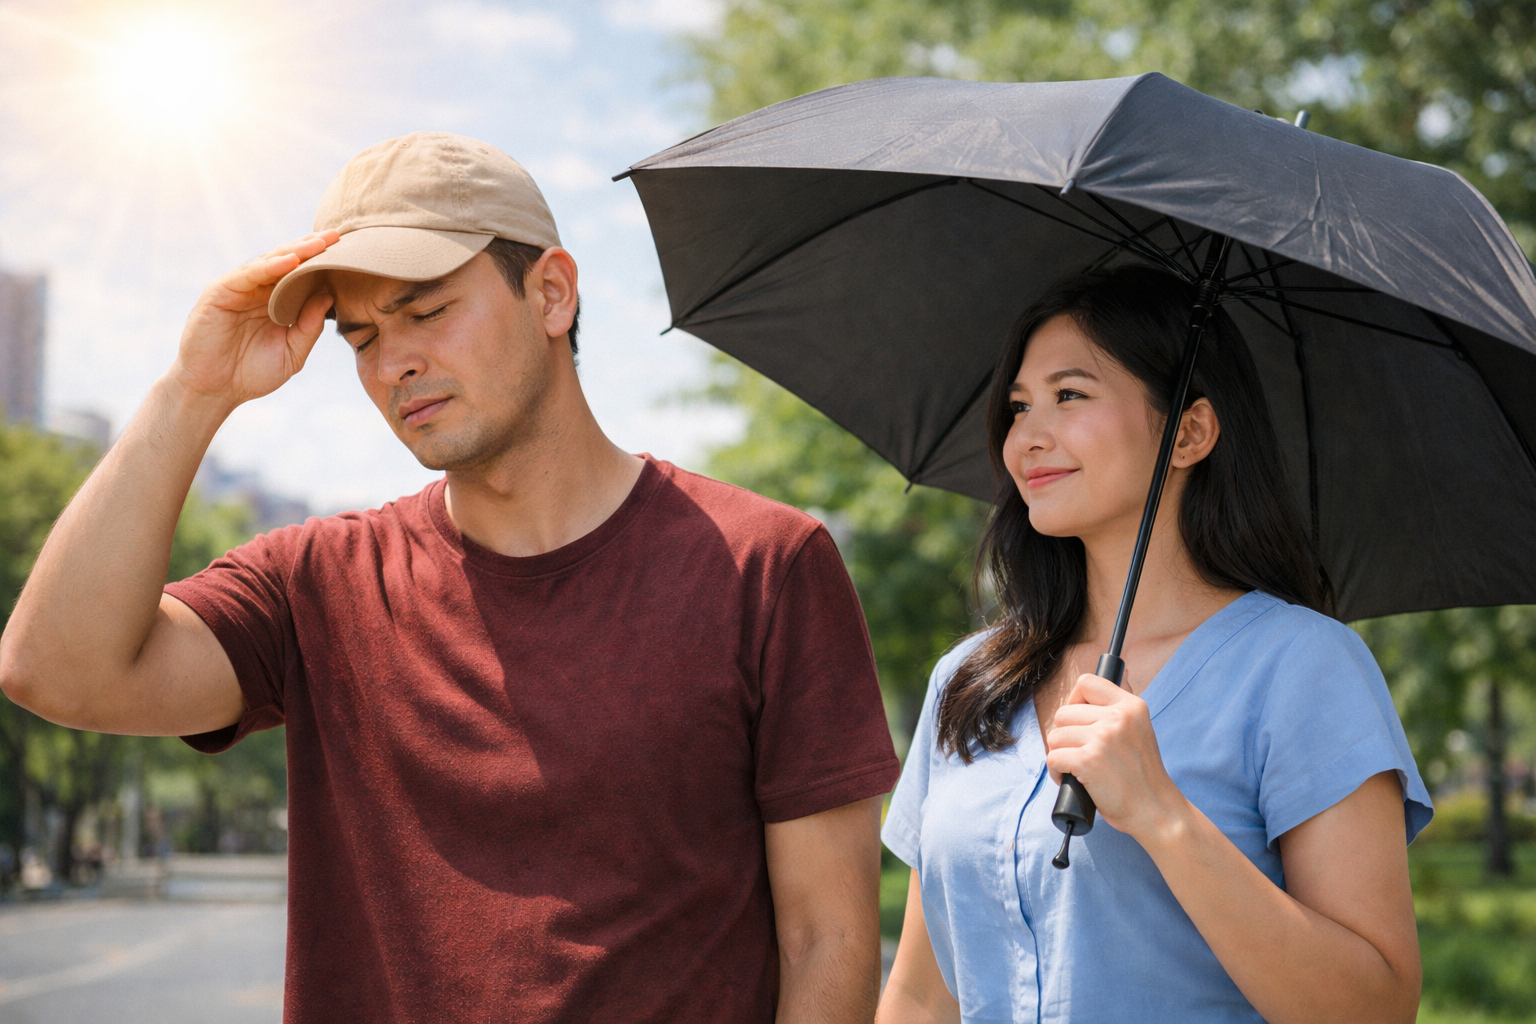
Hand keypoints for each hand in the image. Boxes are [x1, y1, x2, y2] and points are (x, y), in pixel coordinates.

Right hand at [169, 231, 340, 410]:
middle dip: (313, 248)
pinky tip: (291, 260)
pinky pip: (248, 274)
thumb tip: (329, 296)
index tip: (350, 252)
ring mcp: (239, 289)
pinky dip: (269, 266)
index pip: (302, 276)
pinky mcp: (220, 291)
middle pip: (288, 262)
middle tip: (339, 235)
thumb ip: (309, 327)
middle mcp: (258, 291)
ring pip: (270, 262)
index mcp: (276, 303)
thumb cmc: (251, 374)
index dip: (323, 263)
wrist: (214, 391)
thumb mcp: (292, 353)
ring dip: (295, 251)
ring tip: (320, 243)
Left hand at [1045, 673, 1185, 838]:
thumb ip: (1124, 702)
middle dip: (1066, 736)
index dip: (1075, 701)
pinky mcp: (1088, 761)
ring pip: (1054, 736)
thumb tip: (1121, 669)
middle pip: (1063, 713)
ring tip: (1077, 768)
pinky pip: (1053, 758)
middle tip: (1080, 753)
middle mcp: (1118, 717)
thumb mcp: (1141, 728)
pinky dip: (1057, 773)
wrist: (1157, 810)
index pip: (1086, 683)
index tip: (1080, 722)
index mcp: (1131, 706)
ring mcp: (1102, 738)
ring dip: (1060, 755)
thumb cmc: (1143, 774)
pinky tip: (1072, 779)